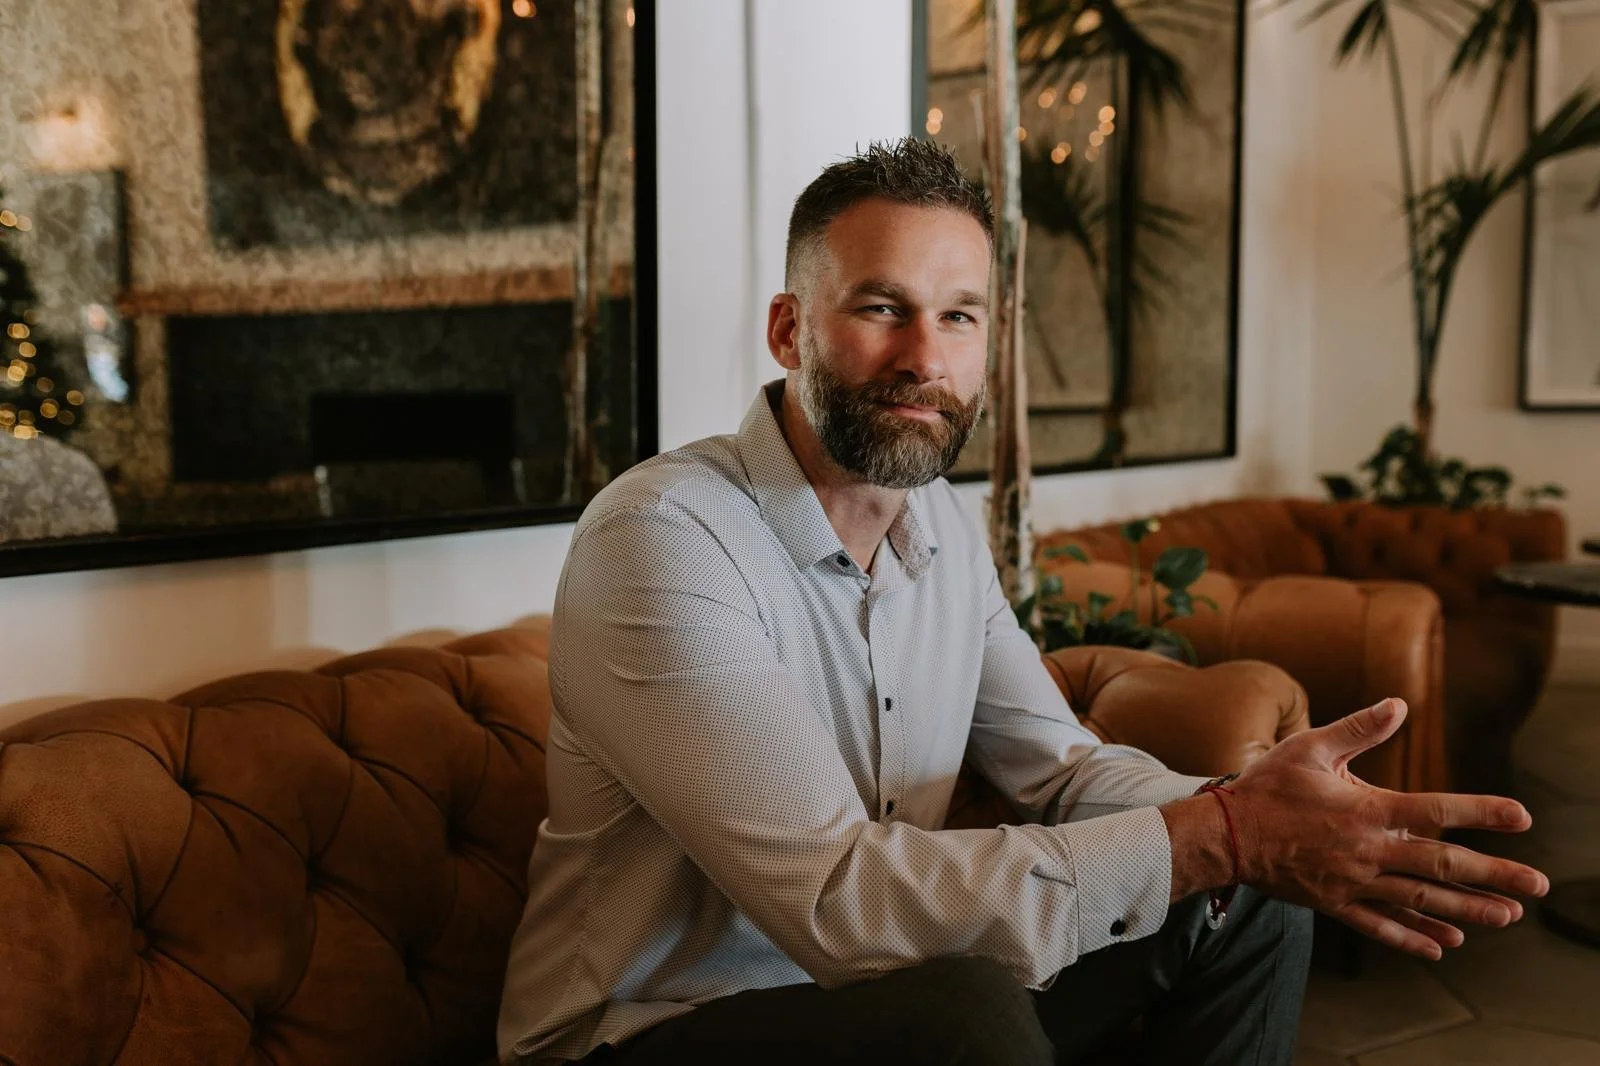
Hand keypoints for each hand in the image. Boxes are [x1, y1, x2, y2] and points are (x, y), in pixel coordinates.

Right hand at [1225, 697, 1549, 959]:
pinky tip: (1444, 946)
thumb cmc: (1266, 786)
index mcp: (1366, 810)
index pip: (1435, 810)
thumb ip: (1359, 729)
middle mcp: (1367, 850)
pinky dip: (1414, 937)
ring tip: (1508, 916)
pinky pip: (1380, 926)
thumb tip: (1399, 704)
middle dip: (1494, 876)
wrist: (1224, 835)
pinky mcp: (1335, 903)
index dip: (1481, 813)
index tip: (1522, 817)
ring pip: (1420, 901)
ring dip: (1468, 910)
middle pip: (1441, 866)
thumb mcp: (1310, 747)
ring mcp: (1353, 882)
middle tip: (1538, 884)